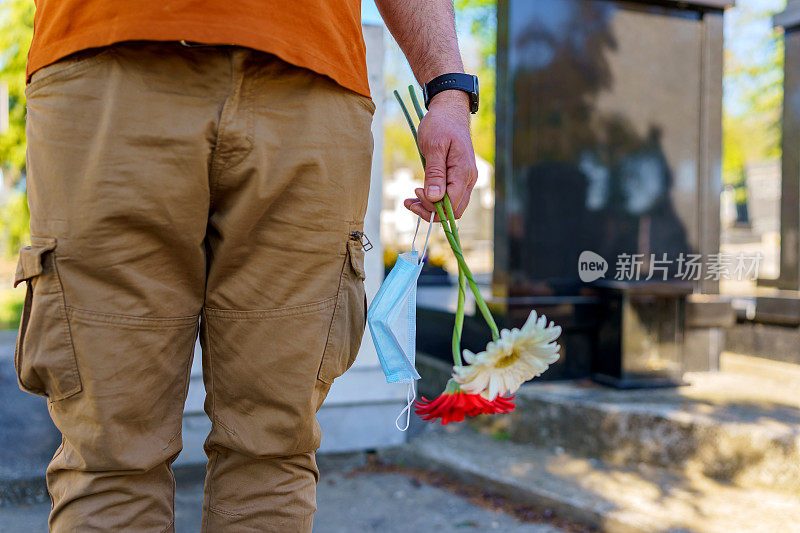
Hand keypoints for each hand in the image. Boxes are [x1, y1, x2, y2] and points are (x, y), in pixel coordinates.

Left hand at [403, 90, 477, 220]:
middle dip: (431, 211)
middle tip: (410, 202)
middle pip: (454, 211)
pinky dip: (434, 200)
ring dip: (431, 208)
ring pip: (451, 206)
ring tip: (410, 201)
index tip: (416, 192)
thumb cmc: (441, 124)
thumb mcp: (434, 146)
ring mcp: (465, 180)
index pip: (452, 204)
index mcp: (464, 172)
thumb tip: (434, 197)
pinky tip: (418, 194)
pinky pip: (449, 197)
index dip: (433, 206)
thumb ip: (435, 173)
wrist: (449, 111)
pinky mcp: (458, 178)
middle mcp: (468, 179)